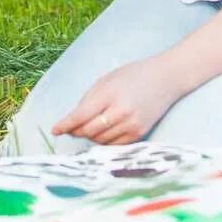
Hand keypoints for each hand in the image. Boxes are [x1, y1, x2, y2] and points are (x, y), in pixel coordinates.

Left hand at [51, 56, 186, 144]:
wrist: (166, 78)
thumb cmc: (133, 76)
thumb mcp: (107, 80)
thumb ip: (89, 100)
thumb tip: (72, 121)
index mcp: (109, 94)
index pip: (81, 116)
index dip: (65, 125)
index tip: (55, 130)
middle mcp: (121, 112)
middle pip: (88, 131)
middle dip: (75, 131)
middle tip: (69, 129)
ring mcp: (132, 125)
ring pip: (100, 140)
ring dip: (89, 136)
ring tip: (87, 127)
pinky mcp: (140, 134)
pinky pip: (114, 145)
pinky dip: (104, 141)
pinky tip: (102, 132)